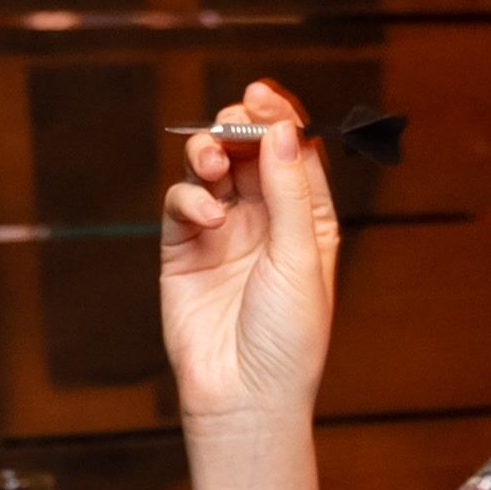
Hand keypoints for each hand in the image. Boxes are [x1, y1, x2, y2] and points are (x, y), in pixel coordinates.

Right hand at [160, 77, 341, 430]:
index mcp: (308, 219)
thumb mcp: (300, 257)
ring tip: (210, 161)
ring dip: (208, 151)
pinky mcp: (184, 250)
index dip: (279, 117)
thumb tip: (282, 128)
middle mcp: (266, 220)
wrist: (243, 395)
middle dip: (238, 126)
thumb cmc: (287, 337)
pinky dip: (189, 197)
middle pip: (248, 150)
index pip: (294, 152)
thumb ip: (289, 190)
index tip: (262, 94)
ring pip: (210, 169)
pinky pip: (182, 203)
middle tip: (231, 120)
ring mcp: (222, 232)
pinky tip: (205, 216)